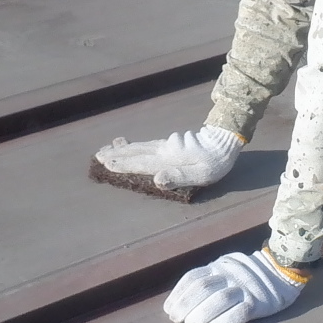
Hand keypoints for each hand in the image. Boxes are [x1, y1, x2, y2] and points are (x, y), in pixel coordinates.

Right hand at [95, 125, 241, 190]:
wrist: (224, 141)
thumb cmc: (214, 163)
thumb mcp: (201, 174)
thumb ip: (179, 177)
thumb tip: (157, 180)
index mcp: (169, 159)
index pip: (142, 163)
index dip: (124, 164)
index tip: (106, 162)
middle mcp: (164, 151)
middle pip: (136, 152)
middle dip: (117, 154)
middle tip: (98, 154)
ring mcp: (166, 146)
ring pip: (140, 147)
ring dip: (122, 149)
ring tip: (106, 148)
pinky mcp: (169, 144)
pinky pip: (146, 145)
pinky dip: (134, 146)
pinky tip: (128, 145)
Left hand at [165, 248, 306, 322]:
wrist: (282, 272)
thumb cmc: (247, 276)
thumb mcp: (226, 268)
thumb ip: (208, 279)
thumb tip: (180, 301)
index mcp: (219, 265)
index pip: (193, 278)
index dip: (178, 295)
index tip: (169, 309)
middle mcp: (230, 274)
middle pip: (202, 288)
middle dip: (185, 306)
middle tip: (178, 320)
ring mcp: (246, 288)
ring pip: (219, 300)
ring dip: (201, 315)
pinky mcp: (258, 303)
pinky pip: (238, 313)